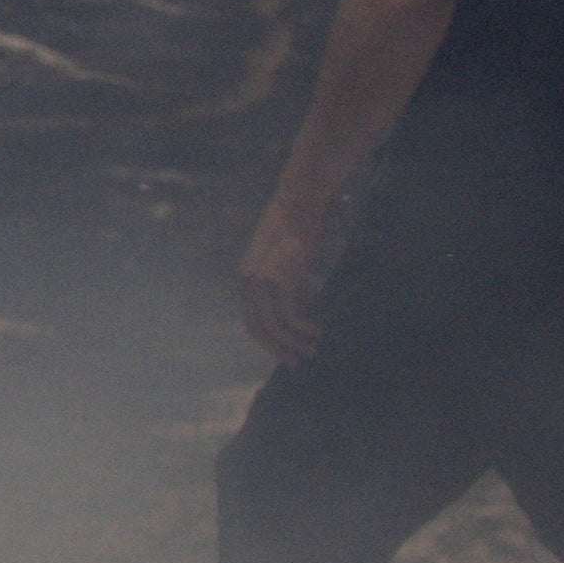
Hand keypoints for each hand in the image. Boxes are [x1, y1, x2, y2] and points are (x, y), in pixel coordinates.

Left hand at [234, 211, 331, 364]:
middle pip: (259, 328)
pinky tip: (318, 330)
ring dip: (294, 341)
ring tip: (313, 347)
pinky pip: (291, 312)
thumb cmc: (297, 229)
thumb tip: (300, 316)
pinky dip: (304, 326)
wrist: (300, 200)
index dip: (268, 343)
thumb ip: (289, 289)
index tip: (286, 356)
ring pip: (275, 324)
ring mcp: (262, 279)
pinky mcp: (281, 275)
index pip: (252, 321)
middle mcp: (248, 281)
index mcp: (245, 279)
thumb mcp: (287, 264)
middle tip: (298, 361)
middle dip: (279, 348)